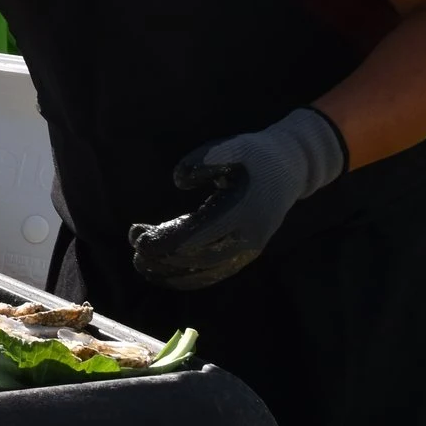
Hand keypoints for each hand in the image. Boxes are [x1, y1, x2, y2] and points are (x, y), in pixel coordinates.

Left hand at [130, 106, 347, 289]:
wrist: (291, 167)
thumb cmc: (255, 154)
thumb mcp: (231, 147)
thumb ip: (202, 160)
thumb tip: (179, 181)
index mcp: (243, 211)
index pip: (196, 236)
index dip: (164, 241)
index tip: (137, 238)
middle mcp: (248, 237)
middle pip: (198, 259)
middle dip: (162, 257)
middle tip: (134, 246)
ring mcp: (249, 249)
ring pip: (207, 272)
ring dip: (172, 272)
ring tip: (142, 265)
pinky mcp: (247, 252)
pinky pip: (217, 272)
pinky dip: (190, 277)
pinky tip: (166, 274)